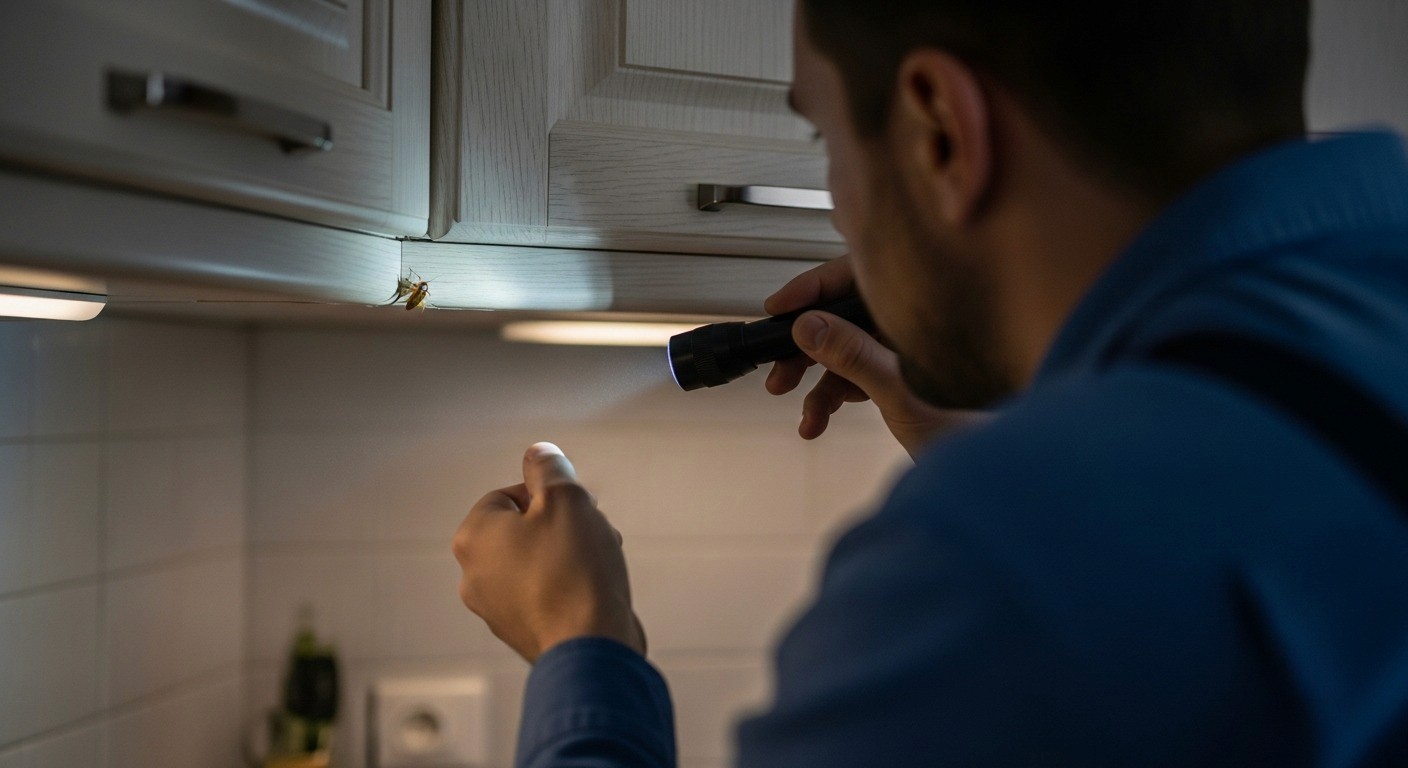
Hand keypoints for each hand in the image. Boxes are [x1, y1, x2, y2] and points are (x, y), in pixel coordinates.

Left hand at [452, 442, 645, 662]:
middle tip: (590, 533)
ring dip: (568, 554)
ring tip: (598, 563)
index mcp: (474, 536)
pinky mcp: (520, 633)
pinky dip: (567, 587)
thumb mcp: (565, 498)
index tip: (577, 508)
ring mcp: (494, 609)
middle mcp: (473, 574)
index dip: (548, 495)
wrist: (590, 647)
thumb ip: (548, 468)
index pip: (509, 495)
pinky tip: (594, 591)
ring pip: (535, 562)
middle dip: (561, 526)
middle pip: (522, 529)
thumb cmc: (575, 569)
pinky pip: (544, 594)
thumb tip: (538, 453)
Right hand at [765, 255, 981, 457]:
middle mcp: (924, 323)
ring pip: (854, 351)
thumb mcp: (903, 393)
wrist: (1008, 477)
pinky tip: (820, 422)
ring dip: (822, 383)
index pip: (860, 276)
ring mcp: (918, 351)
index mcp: (930, 309)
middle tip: (781, 373)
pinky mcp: (913, 378)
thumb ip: (855, 355)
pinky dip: (840, 398)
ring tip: (806, 413)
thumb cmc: (982, 433)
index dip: (813, 290)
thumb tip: (808, 326)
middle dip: (811, 347)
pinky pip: (865, 376)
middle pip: (851, 316)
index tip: (777, 308)